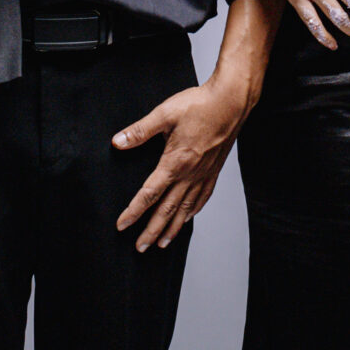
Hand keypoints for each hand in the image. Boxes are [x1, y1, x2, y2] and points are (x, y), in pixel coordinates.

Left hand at [112, 69, 254, 251]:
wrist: (231, 102)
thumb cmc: (200, 105)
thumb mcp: (164, 114)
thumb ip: (140, 131)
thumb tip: (118, 142)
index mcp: (175, 162)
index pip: (149, 194)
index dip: (134, 212)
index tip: (122, 225)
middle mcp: (190, 174)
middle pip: (167, 210)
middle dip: (151, 231)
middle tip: (140, 248)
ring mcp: (204, 174)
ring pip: (185, 209)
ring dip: (172, 228)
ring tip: (162, 243)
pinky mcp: (214, 171)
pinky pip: (202, 198)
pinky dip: (193, 212)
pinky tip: (188, 218)